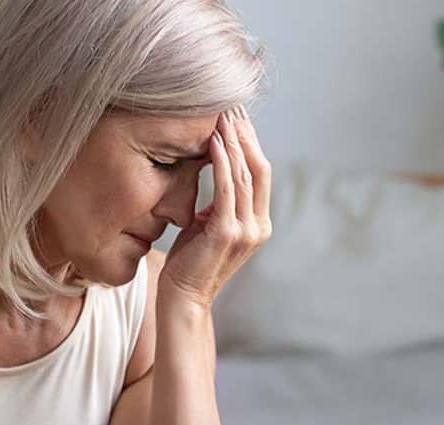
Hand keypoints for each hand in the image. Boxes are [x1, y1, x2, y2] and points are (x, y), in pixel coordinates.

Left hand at [160, 105, 271, 309]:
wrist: (183, 298)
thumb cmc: (190, 262)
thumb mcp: (209, 226)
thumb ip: (219, 204)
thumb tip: (216, 174)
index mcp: (259, 224)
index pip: (261, 173)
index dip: (251, 143)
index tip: (237, 117)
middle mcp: (258, 226)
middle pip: (259, 168)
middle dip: (245, 135)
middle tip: (232, 106)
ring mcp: (245, 231)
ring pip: (244, 174)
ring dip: (233, 142)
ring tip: (222, 116)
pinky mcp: (226, 233)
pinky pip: (226, 188)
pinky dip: (220, 161)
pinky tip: (212, 140)